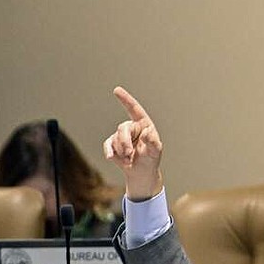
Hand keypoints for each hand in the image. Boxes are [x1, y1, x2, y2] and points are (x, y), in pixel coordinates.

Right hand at [103, 86, 163, 200]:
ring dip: (121, 150)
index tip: (116, 90)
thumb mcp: (155, 152)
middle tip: (130, 154)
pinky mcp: (113, 144)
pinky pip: (107, 144)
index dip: (125, 99)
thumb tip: (147, 132)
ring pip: (115, 138)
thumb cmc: (151, 159)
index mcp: (144, 124)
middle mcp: (132, 127)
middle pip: (122, 128)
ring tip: (129, 159)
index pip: (134, 109)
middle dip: (125, 142)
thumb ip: (153, 142)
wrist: (141, 172)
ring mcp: (121, 135)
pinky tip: (111, 158)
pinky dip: (109, 151)